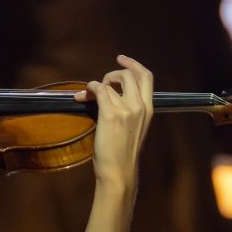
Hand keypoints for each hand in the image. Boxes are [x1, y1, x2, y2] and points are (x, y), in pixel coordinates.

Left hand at [74, 55, 153, 188]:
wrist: (119, 171)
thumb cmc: (123, 155)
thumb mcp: (135, 129)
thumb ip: (130, 112)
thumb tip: (111, 97)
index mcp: (149, 110)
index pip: (147, 78)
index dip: (134, 64)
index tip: (122, 59)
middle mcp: (140, 106)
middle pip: (130, 74)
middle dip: (114, 72)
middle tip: (103, 82)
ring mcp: (126, 109)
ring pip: (111, 81)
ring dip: (97, 84)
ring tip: (88, 96)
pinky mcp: (110, 113)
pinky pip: (98, 89)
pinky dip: (88, 90)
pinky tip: (81, 97)